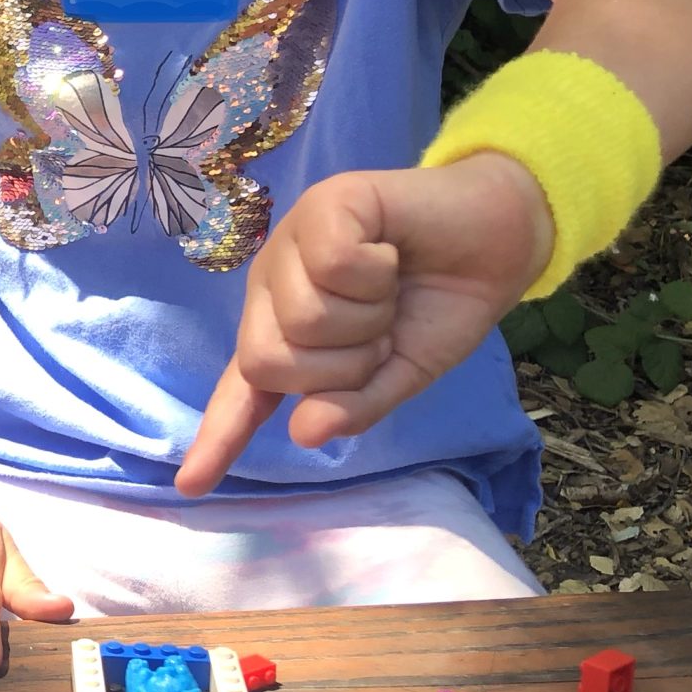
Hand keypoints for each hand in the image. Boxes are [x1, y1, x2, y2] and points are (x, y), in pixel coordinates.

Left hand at [176, 153, 553, 494]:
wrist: (499, 239)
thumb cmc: (438, 305)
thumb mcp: (399, 374)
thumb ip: (354, 405)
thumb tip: (305, 433)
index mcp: (285, 335)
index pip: (243, 393)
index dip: (218, 438)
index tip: (192, 486)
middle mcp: (274, 289)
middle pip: (267, 360)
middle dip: (339, 366)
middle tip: (380, 331)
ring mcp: (290, 245)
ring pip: (302, 318)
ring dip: (367, 317)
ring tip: (390, 289)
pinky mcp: (322, 206)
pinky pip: (333, 266)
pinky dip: (377, 272)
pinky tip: (390, 252)